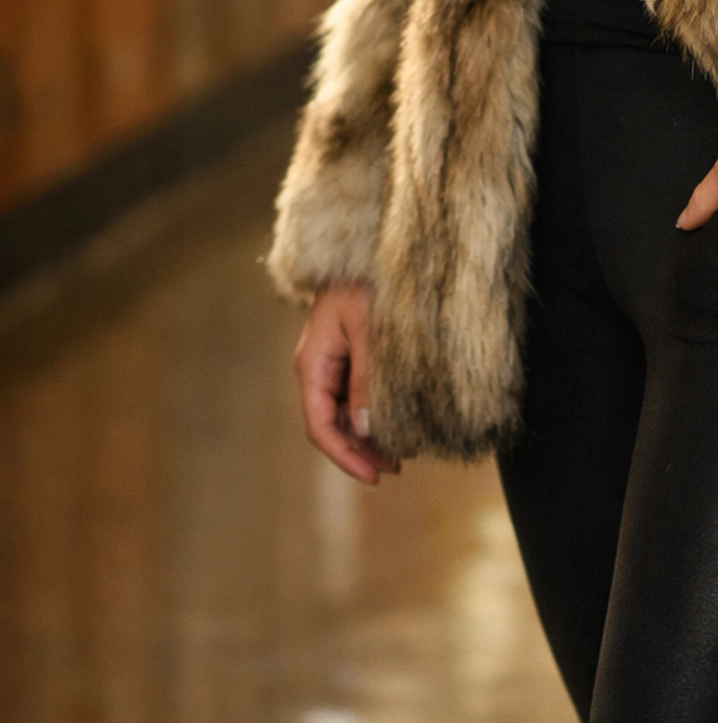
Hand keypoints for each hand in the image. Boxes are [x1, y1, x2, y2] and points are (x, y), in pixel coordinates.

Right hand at [293, 284, 401, 485]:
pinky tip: (393, 422)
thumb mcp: (369, 329)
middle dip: (359, 450)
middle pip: (332, 423)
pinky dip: (370, 412)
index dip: (345, 456)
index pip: (321, 425)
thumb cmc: (365, 281)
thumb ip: (367, 379)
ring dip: (366, 435)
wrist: (363, 245)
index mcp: (312, 364)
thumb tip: (367, 429)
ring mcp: (331, 361)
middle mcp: (316, 367)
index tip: (374, 476)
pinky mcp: (347, 353)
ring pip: (344, 411)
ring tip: (399, 454)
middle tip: (395, 469)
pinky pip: (354, 393)